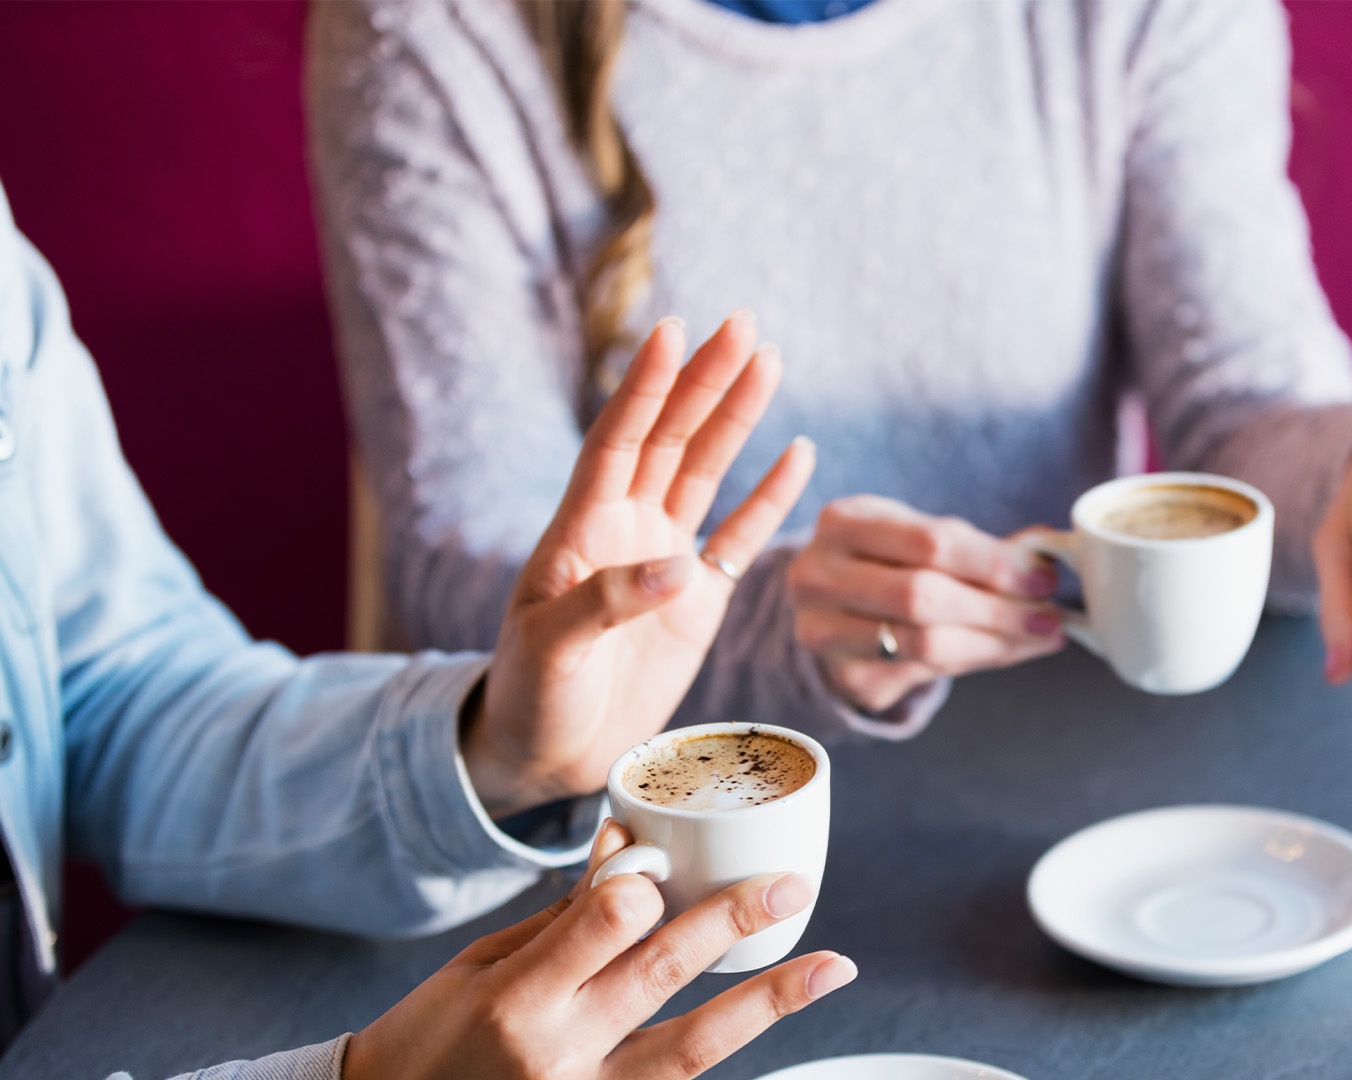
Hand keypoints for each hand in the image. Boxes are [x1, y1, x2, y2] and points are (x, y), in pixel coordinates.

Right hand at [342, 820, 856, 1079]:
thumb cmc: (432, 1038)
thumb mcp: (481, 964)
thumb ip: (566, 916)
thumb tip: (630, 849)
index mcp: (518, 998)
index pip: (611, 919)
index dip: (646, 885)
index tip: (659, 871)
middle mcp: (557, 1053)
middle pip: (666, 972)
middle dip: (736, 919)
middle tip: (792, 888)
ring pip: (694, 1048)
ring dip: (769, 1002)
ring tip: (831, 968)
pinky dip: (720, 1057)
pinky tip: (768, 1023)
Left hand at [467, 312, 816, 814]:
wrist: (550, 754)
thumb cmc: (532, 697)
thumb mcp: (550, 653)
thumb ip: (604, 604)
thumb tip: (676, 568)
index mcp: (581, 530)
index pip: (617, 440)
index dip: (645, 386)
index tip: (672, 330)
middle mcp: (624, 529)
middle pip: (670, 438)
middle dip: (704, 379)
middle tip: (742, 322)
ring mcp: (664, 559)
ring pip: (706, 472)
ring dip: (736, 417)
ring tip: (768, 360)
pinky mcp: (697, 600)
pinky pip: (740, 536)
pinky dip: (770, 497)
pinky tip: (798, 452)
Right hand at [787, 496, 1066, 712]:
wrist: (833, 606)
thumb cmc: (889, 561)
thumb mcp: (920, 536)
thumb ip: (977, 545)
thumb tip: (1045, 553)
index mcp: (843, 521)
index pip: (931, 542)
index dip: (994, 563)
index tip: (1043, 577)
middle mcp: (818, 575)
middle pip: (923, 597)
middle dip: (998, 610)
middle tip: (1049, 617)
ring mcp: (822, 631)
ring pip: (923, 644)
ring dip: (994, 643)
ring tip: (1038, 636)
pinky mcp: (841, 676)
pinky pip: (920, 675)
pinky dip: (971, 662)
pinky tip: (1000, 649)